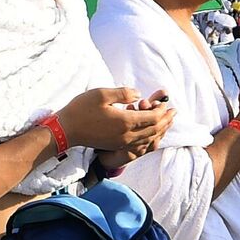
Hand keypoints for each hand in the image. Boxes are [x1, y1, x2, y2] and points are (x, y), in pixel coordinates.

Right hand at [56, 87, 174, 151]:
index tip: (168, 104)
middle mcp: (127, 135)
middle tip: (173, 113)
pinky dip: (150, 139)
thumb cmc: (81, 109)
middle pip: (155, 130)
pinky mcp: (116, 146)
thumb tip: (138, 95)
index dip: (163, 111)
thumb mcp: (102, 94)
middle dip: (166, 121)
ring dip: (160, 131)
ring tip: (165, 123)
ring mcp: (122, 143)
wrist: (66, 130)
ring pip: (149, 139)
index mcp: (126, 122)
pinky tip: (150, 134)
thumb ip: (124, 93)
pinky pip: (140, 145)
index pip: (153, 118)